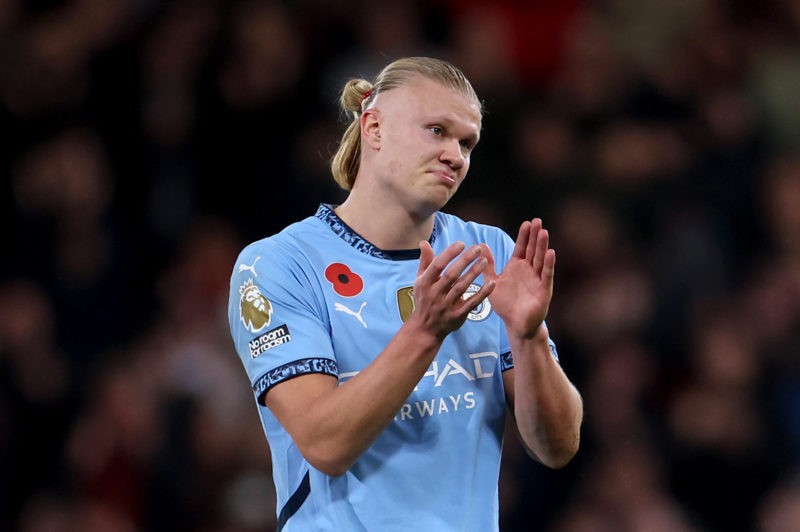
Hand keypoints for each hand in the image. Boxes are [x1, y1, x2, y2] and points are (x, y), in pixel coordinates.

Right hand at [408, 241, 495, 340]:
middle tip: (477, 249)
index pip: (437, 266)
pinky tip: (491, 283)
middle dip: (465, 260)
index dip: (449, 254)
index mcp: (425, 283)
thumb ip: (425, 261)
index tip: (461, 244)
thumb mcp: (420, 280)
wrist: (425, 328)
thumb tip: (424, 242)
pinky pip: (472, 303)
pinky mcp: (457, 315)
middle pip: (451, 275)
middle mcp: (435, 294)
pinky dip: (482, 293)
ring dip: (474, 273)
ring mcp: (446, 305)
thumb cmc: (424, 299)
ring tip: (484, 260)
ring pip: (462, 287)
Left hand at [483, 218, 554, 338]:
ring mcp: (538, 279)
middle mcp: (529, 270)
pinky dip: (549, 264)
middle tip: (538, 221)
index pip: (522, 247)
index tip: (527, 223)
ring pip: (541, 259)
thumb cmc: (505, 304)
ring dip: (542, 246)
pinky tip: (551, 252)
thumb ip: (488, 265)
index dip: (524, 236)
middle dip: (535, 236)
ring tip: (544, 232)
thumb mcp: (492, 282)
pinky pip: (546, 275)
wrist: (515, 324)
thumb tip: (480, 247)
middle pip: (533, 250)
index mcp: (517, 267)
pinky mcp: (544, 290)